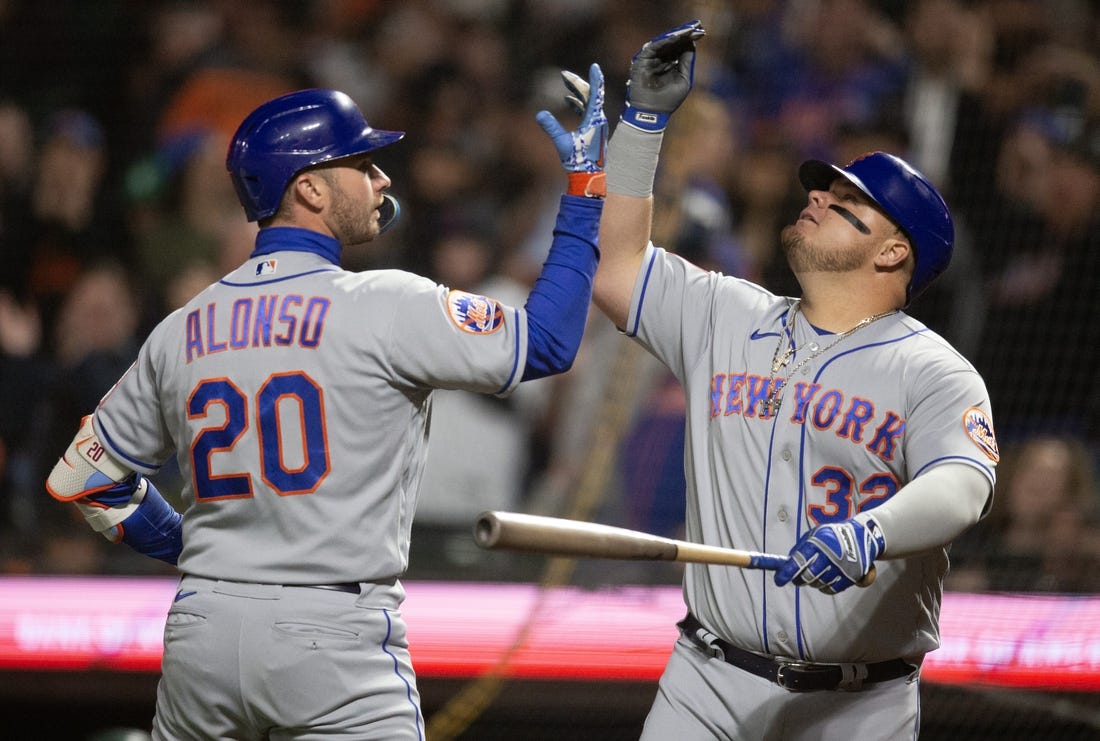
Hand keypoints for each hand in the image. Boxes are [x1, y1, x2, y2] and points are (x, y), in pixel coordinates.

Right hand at [535, 62, 606, 196]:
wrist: (588, 177)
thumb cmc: (577, 162)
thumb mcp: (563, 143)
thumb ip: (552, 128)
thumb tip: (540, 114)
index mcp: (594, 119)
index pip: (596, 94)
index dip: (595, 79)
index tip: (594, 66)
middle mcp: (598, 120)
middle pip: (589, 95)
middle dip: (577, 84)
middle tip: (564, 75)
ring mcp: (597, 125)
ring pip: (588, 103)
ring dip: (576, 92)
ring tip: (565, 82)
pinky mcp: (593, 131)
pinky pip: (586, 112)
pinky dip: (577, 104)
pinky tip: (568, 100)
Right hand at [623, 19, 705, 131]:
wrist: (652, 113)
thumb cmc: (668, 100)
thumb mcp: (684, 79)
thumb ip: (686, 62)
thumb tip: (691, 44)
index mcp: (670, 65)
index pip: (679, 49)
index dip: (688, 40)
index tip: (700, 32)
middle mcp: (660, 61)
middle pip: (672, 44)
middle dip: (683, 36)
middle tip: (695, 27)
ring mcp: (650, 60)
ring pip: (663, 43)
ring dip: (675, 36)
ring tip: (687, 31)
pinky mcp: (641, 61)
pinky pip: (653, 47)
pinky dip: (664, 41)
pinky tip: (675, 38)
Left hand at [774, 514, 884, 593]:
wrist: (863, 535)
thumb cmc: (832, 535)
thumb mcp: (815, 534)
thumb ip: (800, 548)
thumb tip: (786, 564)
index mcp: (818, 542)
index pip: (799, 561)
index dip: (787, 572)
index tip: (778, 581)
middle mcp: (831, 555)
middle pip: (808, 576)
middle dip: (799, 579)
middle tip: (797, 577)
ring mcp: (842, 567)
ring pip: (818, 584)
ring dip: (813, 581)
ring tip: (817, 571)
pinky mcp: (851, 577)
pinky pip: (831, 589)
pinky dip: (824, 587)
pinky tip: (825, 578)